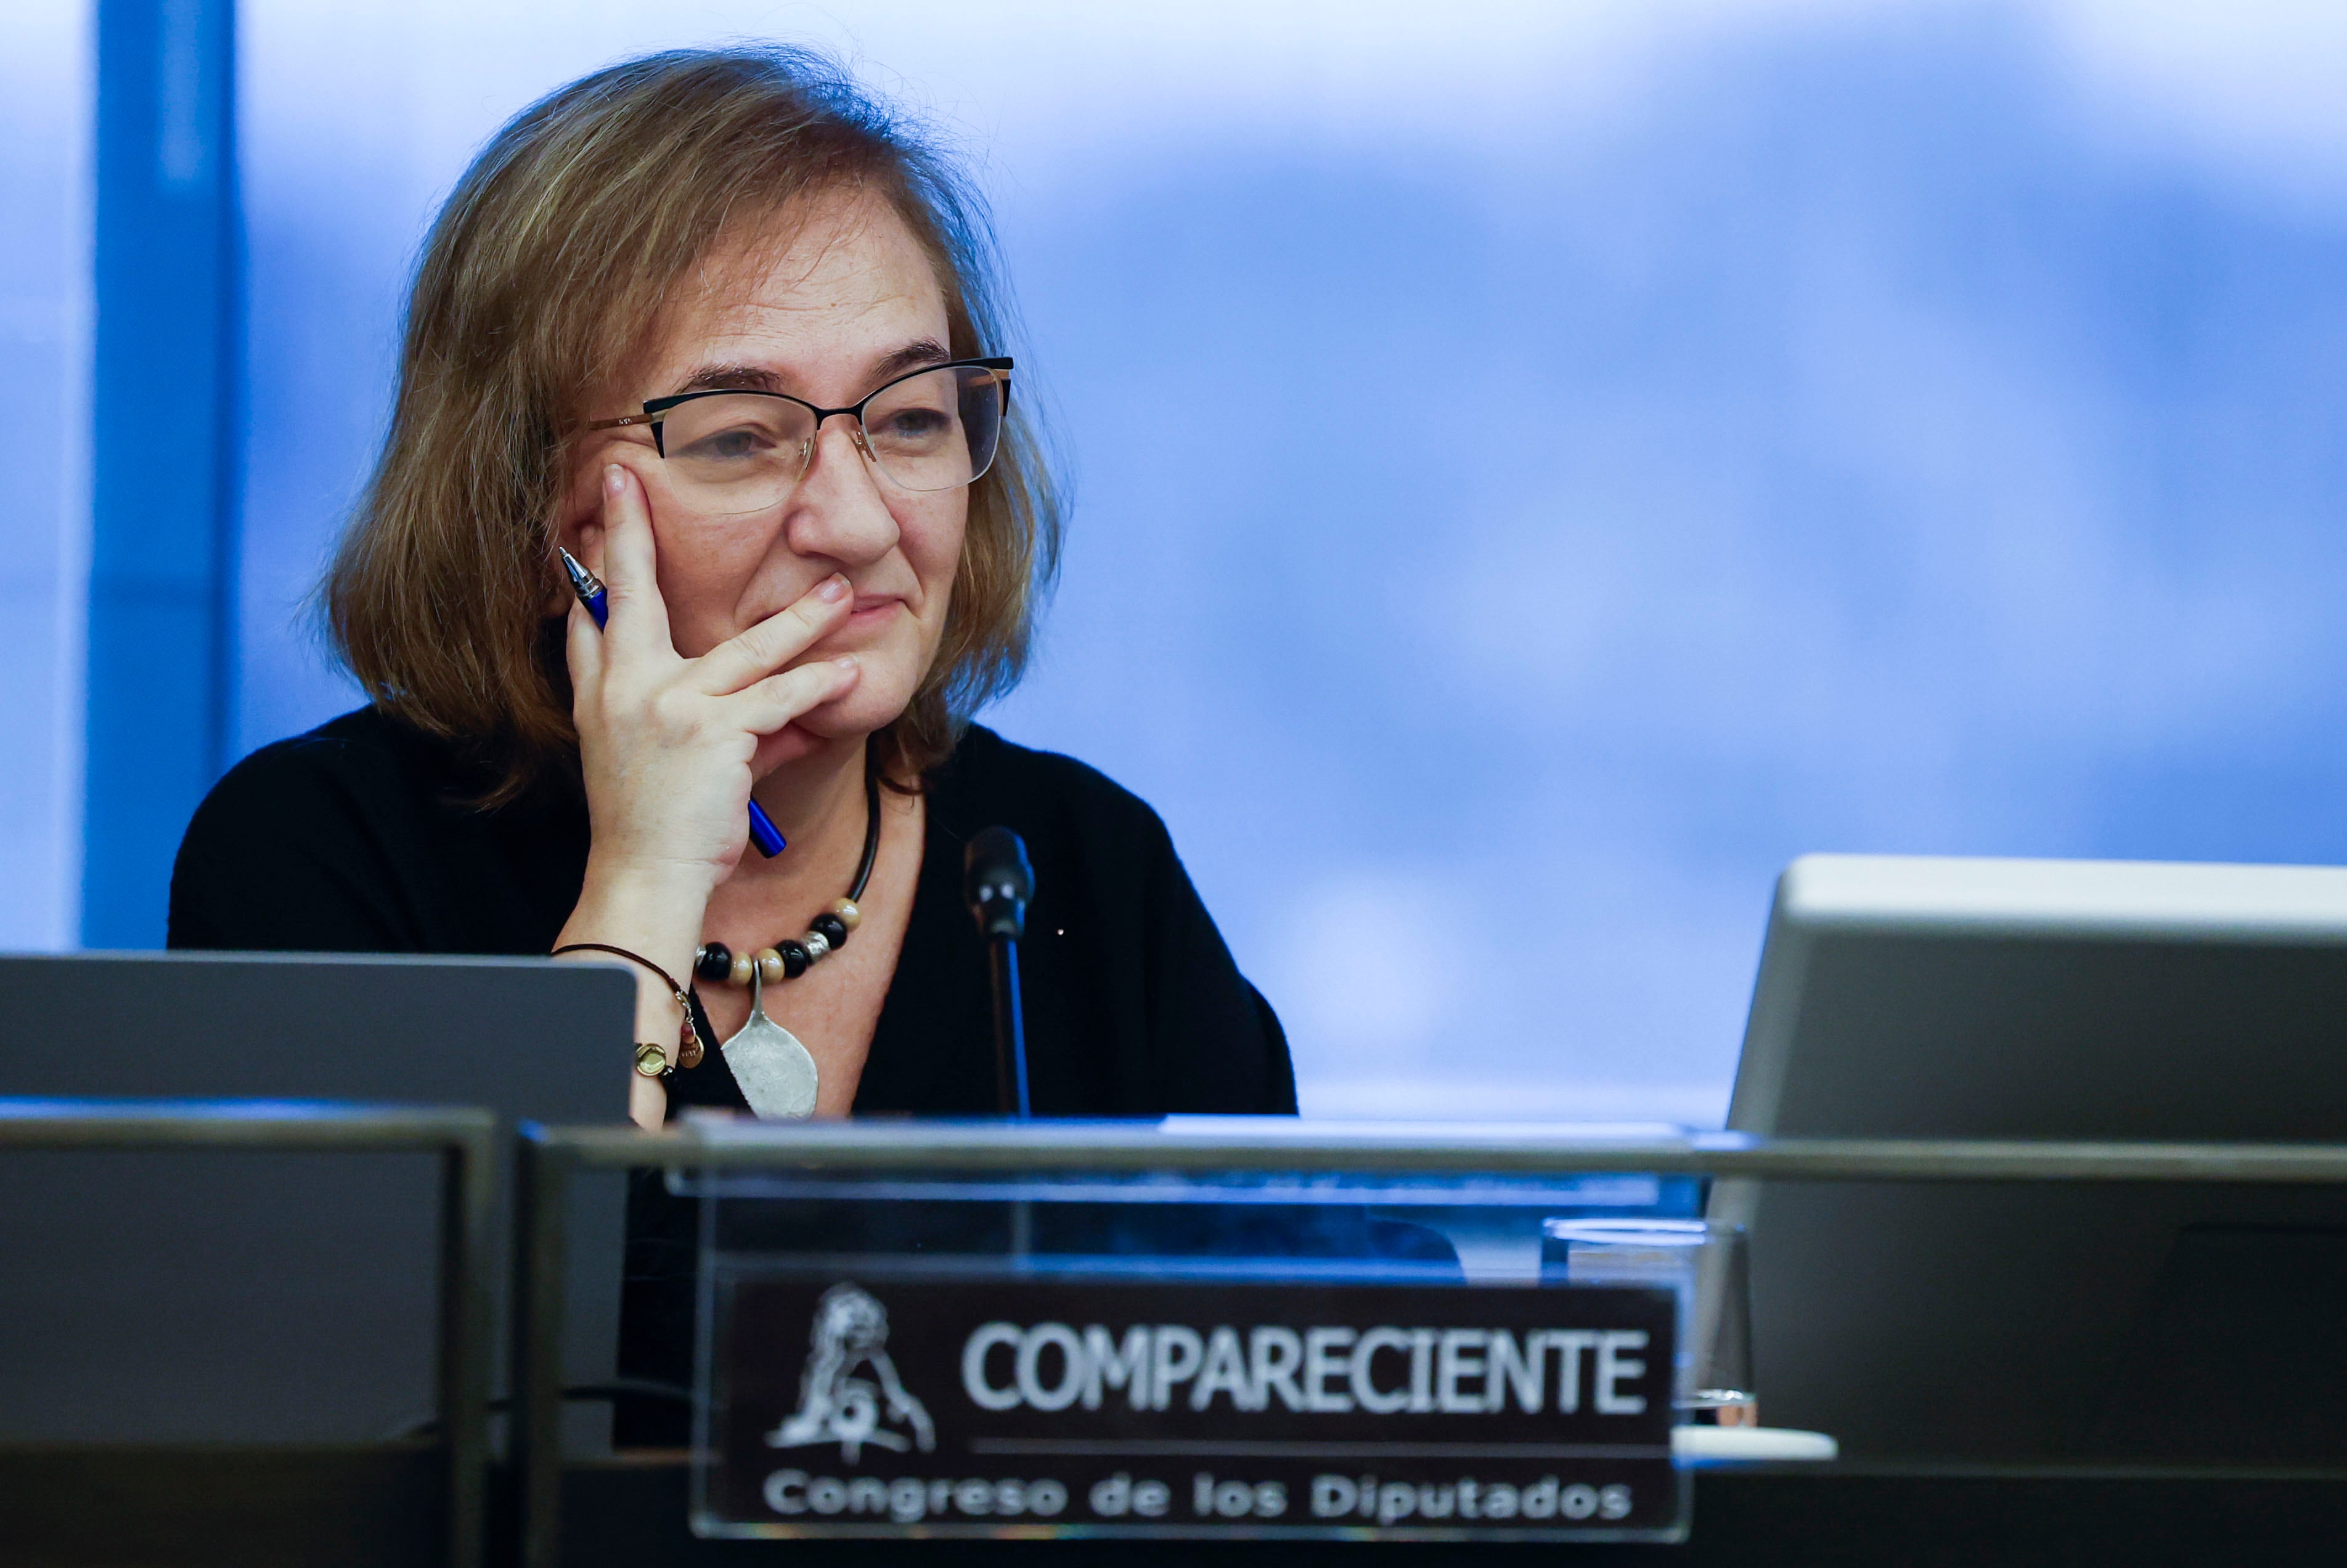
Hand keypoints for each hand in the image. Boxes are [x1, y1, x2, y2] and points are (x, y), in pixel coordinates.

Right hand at [566, 461, 860, 894]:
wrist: (644, 877)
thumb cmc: (650, 826)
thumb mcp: (639, 759)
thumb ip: (673, 712)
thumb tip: (720, 690)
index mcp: (600, 697)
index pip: (588, 618)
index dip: (585, 567)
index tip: (581, 520)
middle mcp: (625, 691)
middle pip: (630, 595)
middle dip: (626, 530)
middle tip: (627, 475)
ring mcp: (668, 705)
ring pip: (747, 646)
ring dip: (802, 619)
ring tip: (841, 593)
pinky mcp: (712, 731)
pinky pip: (779, 698)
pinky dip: (820, 687)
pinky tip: (851, 673)